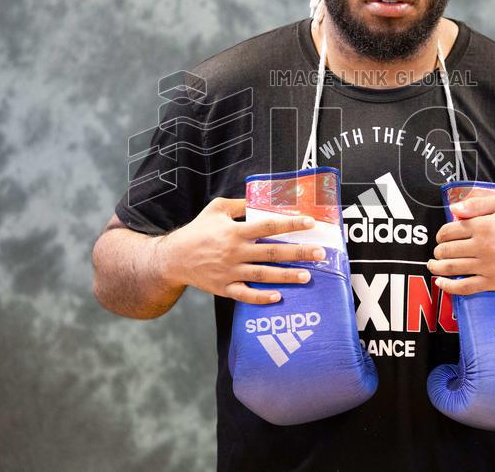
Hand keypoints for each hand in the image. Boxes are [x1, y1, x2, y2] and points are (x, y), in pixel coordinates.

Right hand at [161, 197, 326, 304]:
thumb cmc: (197, 231)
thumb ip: (240, 204)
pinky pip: (245, 294)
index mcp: (235, 230)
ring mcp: (230, 271)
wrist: (174, 257)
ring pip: (263, 274)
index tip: (310, 223)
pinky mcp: (225, 287)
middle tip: (320, 253)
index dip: (290, 224)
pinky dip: (261, 297)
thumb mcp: (216, 209)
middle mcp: (235, 251)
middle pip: (272, 252)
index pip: (268, 225)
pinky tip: (278, 297)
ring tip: (308, 276)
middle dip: (298, 253)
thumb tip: (261, 198)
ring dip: (287, 276)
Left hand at [428, 194, 494, 295]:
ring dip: (437, 267)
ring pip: (451, 268)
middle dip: (438, 251)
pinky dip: (448, 287)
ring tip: (433, 265)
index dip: (441, 235)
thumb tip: (454, 209)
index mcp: (482, 226)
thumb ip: (477, 204)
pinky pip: (464, 287)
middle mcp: (482, 246)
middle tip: (438, 252)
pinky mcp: (492, 282)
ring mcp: (486, 265)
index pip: (449, 231)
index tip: (441, 238)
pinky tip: (441, 283)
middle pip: (447, 250)